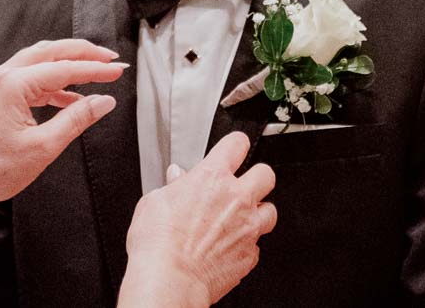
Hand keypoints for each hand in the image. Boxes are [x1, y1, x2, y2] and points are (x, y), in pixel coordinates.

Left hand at [0, 39, 123, 241]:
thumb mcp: (44, 147)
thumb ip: (76, 119)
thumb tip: (104, 101)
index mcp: (13, 85)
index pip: (64, 69)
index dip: (95, 70)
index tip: (118, 70)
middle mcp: (1, 76)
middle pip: (50, 52)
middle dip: (83, 53)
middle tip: (109, 59)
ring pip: (38, 60)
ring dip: (66, 63)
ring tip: (93, 70)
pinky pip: (27, 76)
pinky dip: (50, 80)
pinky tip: (68, 95)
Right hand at [117, 132, 276, 307]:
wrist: (170, 280)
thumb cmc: (158, 243)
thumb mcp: (154, 202)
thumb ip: (172, 186)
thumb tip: (177, 178)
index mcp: (211, 178)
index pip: (237, 144)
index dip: (236, 145)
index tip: (234, 150)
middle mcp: (236, 198)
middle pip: (266, 174)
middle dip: (257, 177)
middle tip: (243, 186)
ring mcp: (247, 227)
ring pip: (270, 210)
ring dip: (258, 212)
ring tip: (240, 219)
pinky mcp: (249, 255)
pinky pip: (257, 244)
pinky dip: (246, 244)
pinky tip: (230, 247)